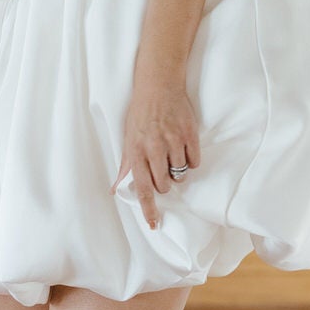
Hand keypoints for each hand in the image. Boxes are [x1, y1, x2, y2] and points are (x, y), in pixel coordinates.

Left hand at [110, 74, 200, 228]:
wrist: (159, 85)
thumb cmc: (140, 113)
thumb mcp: (128, 139)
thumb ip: (125, 166)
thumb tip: (115, 189)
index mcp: (136, 152)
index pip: (143, 188)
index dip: (149, 209)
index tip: (154, 224)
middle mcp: (154, 149)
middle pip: (164, 185)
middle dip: (164, 183)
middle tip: (162, 168)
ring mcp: (173, 141)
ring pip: (180, 174)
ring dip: (177, 171)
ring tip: (172, 154)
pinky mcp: (190, 135)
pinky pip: (195, 162)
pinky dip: (191, 160)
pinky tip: (184, 147)